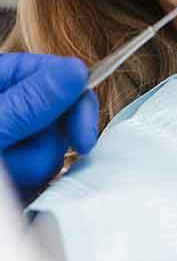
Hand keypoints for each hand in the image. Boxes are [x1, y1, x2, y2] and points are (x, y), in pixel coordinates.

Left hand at [0, 53, 98, 201]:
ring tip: (5, 179)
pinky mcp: (18, 167)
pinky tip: (11, 191)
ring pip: (53, 148)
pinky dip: (30, 185)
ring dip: (31, 169)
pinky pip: (43, 173)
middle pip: (61, 114)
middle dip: (45, 145)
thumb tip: (78, 70)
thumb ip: (32, 101)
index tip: (84, 138)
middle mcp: (13, 105)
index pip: (58, 74)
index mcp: (3, 78)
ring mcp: (16, 136)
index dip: (77, 104)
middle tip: (20, 167)